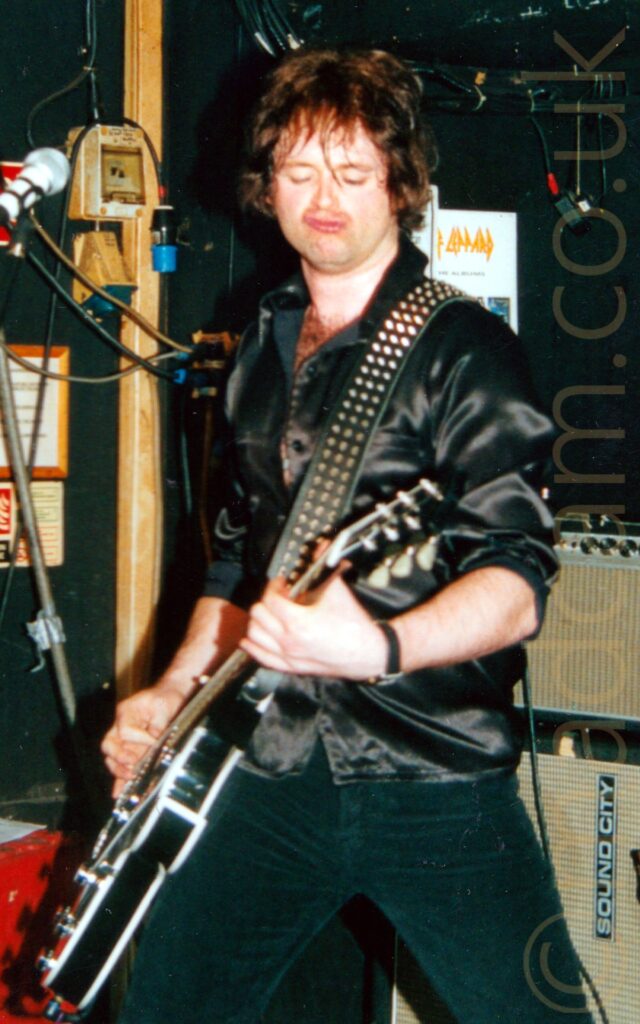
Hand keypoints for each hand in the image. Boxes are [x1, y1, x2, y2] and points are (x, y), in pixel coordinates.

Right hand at [101, 686, 184, 796]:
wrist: (169, 696)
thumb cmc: (164, 698)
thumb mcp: (163, 706)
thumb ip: (158, 724)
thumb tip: (155, 742)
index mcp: (126, 712)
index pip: (125, 731)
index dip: (139, 739)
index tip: (153, 742)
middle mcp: (119, 726)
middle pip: (109, 746)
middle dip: (120, 759)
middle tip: (134, 766)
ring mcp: (122, 739)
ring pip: (112, 758)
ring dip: (119, 770)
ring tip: (131, 779)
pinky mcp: (129, 749)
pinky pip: (120, 765)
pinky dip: (119, 779)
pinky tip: (119, 792)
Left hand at [240, 571, 387, 679]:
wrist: (368, 652)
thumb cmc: (355, 626)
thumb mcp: (338, 590)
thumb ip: (325, 566)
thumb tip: (322, 547)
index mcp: (297, 622)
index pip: (270, 599)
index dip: (274, 586)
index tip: (282, 583)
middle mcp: (288, 641)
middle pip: (258, 615)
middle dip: (265, 602)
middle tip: (278, 597)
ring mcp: (289, 656)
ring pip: (254, 636)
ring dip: (257, 621)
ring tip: (268, 614)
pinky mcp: (292, 667)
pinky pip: (262, 658)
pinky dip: (253, 647)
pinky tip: (250, 639)